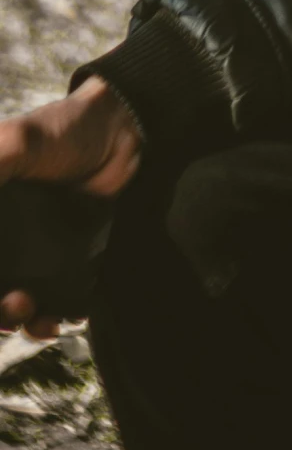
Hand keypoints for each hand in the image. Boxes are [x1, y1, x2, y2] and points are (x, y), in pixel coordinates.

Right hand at [0, 78, 141, 338]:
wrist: (121, 134)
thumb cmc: (65, 129)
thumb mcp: (20, 140)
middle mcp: (2, 236)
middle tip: (18, 305)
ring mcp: (30, 251)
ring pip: (12, 300)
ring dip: (18, 319)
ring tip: (37, 316)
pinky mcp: (61, 261)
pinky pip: (49, 298)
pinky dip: (49, 316)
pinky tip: (60, 318)